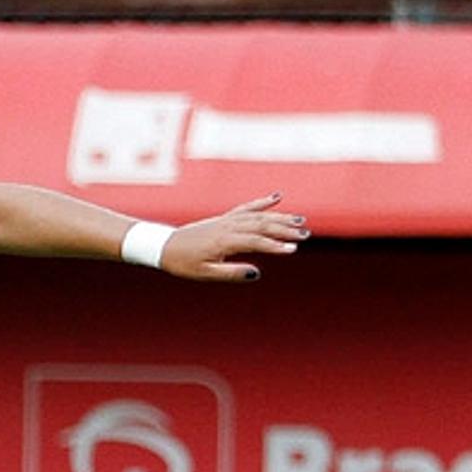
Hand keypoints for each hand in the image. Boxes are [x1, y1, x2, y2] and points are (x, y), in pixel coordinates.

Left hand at [158, 194, 305, 282]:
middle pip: (261, 226)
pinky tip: (277, 197)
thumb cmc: (184, 263)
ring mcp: (227, 220)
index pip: (256, 241)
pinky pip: (246, 208)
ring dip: (280, 217)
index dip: (275, 245)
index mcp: (224, 241)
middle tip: (306, 234)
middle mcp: (228, 227)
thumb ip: (231, 273)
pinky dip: (262, 202)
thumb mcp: (206, 274)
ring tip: (300, 220)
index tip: (293, 249)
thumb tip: (256, 273)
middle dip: (285, 229)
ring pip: (258, 215)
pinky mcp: (224, 218)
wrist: (165, 246)